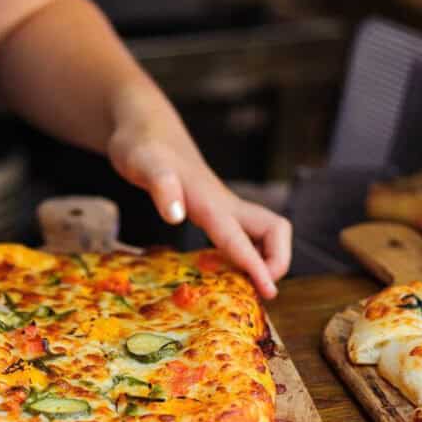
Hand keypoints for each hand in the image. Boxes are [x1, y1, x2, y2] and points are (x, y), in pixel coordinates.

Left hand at [107, 114, 291, 298]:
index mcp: (209, 200)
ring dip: (267, 258)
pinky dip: (248, 253)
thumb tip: (176, 216)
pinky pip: (245, 234)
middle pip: (275, 230)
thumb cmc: (143, 148)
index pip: (240, 237)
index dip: (257, 266)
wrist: (145, 130)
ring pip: (266, 232)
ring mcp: (222, 206)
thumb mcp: (143, 165)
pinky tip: (228, 268)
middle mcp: (224, 204)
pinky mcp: (215, 209)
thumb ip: (161, 187)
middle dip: (279, 260)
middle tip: (260, 289)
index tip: (269, 291)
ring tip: (249, 284)